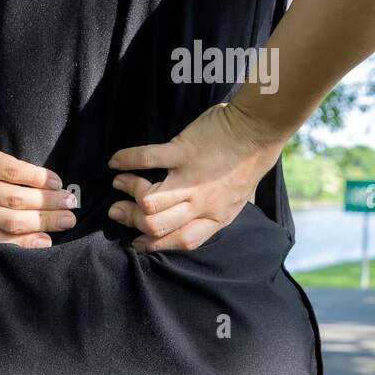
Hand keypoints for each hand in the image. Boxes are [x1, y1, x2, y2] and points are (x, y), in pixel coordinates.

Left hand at [0, 110, 75, 244]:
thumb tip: (30, 224)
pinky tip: (53, 180)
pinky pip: (13, 172)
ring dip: (46, 201)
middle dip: (45, 222)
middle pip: (12, 220)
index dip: (25, 242)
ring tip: (68, 199)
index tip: (49, 242)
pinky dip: (37, 177)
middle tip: (70, 220)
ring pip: (15, 199)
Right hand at [107, 103, 286, 251]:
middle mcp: (202, 203)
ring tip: (120, 183)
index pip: (181, 241)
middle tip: (118, 210)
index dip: (154, 245)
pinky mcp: (184, 151)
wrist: (259, 129)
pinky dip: (126, 161)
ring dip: (129, 192)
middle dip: (132, 221)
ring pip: (150, 201)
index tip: (137, 241)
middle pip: (157, 225)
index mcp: (216, 217)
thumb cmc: (251, 161)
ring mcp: (192, 178)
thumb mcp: (240, 198)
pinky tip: (115, 161)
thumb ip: (220, 210)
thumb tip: (211, 216)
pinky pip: (147, 159)